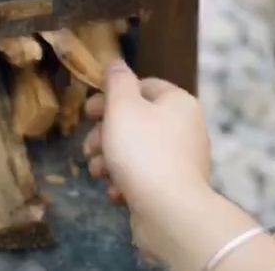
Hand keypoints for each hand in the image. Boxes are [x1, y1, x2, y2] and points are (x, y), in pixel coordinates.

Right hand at [83, 60, 211, 257]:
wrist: (170, 211)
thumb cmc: (142, 151)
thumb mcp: (122, 107)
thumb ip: (117, 81)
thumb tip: (116, 63)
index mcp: (178, 102)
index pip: (143, 86)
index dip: (112, 96)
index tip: (88, 112)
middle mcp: (186, 127)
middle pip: (136, 120)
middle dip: (105, 133)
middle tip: (88, 146)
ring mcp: (182, 160)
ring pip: (136, 150)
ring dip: (110, 159)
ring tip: (97, 171)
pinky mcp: (175, 187)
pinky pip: (145, 175)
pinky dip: (125, 180)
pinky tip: (115, 191)